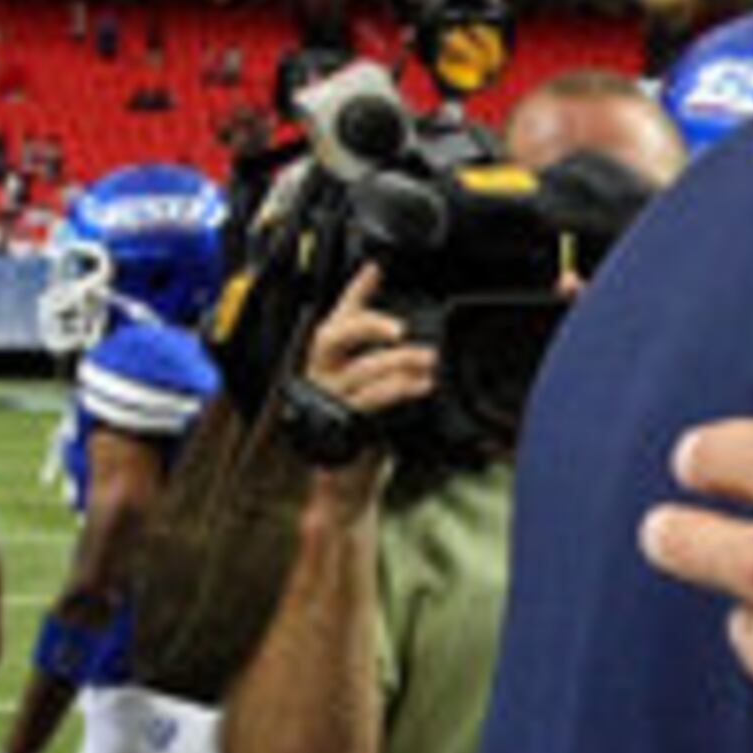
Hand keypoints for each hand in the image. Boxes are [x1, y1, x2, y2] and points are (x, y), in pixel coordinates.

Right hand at [290, 265, 441, 488]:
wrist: (348, 485)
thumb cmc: (364, 436)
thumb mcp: (379, 394)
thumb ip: (393, 367)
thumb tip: (423, 346)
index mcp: (330, 363)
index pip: (338, 318)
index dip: (355, 291)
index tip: (376, 268)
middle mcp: (322, 377)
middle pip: (330, 337)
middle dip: (365, 324)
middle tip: (399, 328)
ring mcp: (329, 401)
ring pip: (357, 369)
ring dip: (398, 362)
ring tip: (429, 361)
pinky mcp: (341, 425)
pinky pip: (368, 401)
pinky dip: (397, 390)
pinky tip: (422, 386)